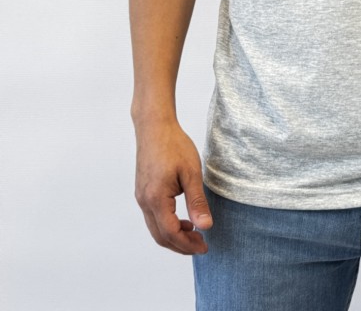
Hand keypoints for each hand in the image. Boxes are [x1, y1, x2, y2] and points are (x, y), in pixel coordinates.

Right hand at [134, 119, 211, 254]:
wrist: (154, 127)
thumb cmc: (174, 145)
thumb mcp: (192, 173)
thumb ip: (197, 202)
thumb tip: (206, 226)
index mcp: (156, 199)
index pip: (171, 233)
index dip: (187, 244)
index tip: (204, 247)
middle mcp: (144, 202)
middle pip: (160, 236)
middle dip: (181, 245)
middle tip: (201, 245)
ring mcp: (141, 197)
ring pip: (155, 228)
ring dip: (174, 236)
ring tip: (194, 233)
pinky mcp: (142, 192)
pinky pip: (153, 217)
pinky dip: (167, 225)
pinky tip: (182, 220)